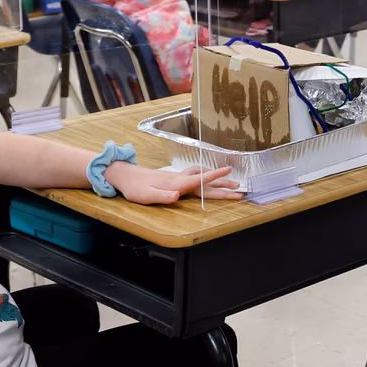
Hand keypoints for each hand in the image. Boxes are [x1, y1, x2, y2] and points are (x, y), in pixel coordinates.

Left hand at [106, 161, 241, 204]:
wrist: (126, 175)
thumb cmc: (135, 188)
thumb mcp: (146, 196)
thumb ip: (162, 196)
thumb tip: (177, 196)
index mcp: (177, 184)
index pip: (200, 179)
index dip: (215, 176)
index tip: (230, 170)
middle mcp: (180, 179)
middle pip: (206, 180)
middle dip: (223, 183)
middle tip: (239, 188)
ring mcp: (178, 177)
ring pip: (202, 176)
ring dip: (216, 179)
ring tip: (230, 182)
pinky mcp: (175, 178)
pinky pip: (196, 175)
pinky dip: (206, 175)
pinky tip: (207, 176)